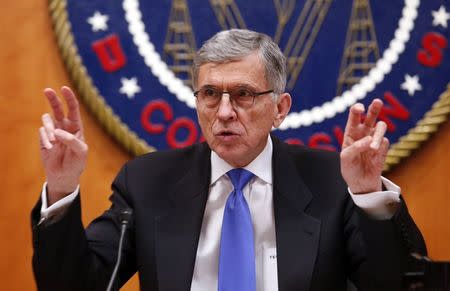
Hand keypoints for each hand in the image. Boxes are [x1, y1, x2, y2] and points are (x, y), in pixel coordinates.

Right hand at [39, 86, 87, 204]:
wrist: (64, 175)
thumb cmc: (76, 163)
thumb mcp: (80, 152)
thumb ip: (71, 140)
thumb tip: (57, 131)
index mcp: (76, 127)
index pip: (73, 109)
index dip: (69, 98)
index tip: (64, 88)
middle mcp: (64, 126)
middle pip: (57, 108)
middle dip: (53, 98)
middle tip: (47, 90)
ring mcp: (53, 131)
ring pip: (47, 119)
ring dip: (49, 128)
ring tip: (54, 142)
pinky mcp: (44, 138)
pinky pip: (42, 131)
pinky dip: (45, 139)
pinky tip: (50, 148)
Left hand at [340, 99, 388, 193]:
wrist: (361, 183)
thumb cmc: (349, 168)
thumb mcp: (346, 158)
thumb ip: (356, 147)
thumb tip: (370, 139)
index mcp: (351, 132)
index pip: (355, 116)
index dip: (357, 109)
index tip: (360, 109)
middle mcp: (364, 132)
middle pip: (371, 115)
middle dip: (374, 107)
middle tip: (377, 102)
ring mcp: (375, 139)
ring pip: (381, 126)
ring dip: (378, 134)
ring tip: (373, 148)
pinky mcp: (384, 148)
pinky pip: (385, 141)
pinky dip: (380, 147)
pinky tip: (375, 156)